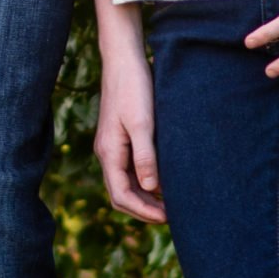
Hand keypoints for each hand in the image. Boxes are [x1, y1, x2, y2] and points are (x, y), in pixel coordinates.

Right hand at [94, 16, 165, 223]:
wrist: (124, 60)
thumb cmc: (134, 88)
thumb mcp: (142, 122)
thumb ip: (145, 156)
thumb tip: (152, 188)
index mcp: (109, 152)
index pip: (121, 195)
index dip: (143, 211)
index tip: (167, 218)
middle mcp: (107, 152)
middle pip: (121, 193)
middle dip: (143, 209)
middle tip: (172, 216)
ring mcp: (112, 145)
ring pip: (126, 182)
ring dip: (145, 196)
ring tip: (170, 202)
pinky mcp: (120, 137)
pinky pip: (129, 168)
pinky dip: (144, 180)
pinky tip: (163, 180)